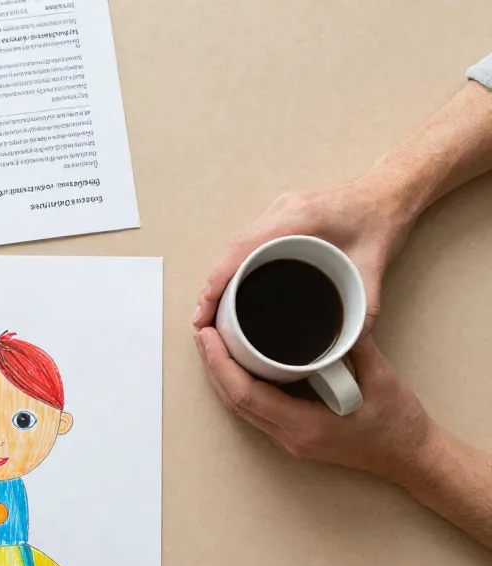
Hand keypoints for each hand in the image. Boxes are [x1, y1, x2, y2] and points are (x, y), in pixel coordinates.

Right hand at [192, 175, 418, 332]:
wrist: (392, 191)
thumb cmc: (383, 219)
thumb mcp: (375, 267)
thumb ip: (365, 308)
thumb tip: (348, 345)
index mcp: (297, 219)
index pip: (240, 251)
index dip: (214, 283)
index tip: (203, 314)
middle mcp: (281, 212)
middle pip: (230, 250)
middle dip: (210, 287)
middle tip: (203, 322)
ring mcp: (277, 212)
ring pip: (234, 246)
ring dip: (219, 277)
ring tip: (211, 311)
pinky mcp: (279, 217)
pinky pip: (246, 242)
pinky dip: (233, 266)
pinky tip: (231, 289)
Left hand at [194, 327, 436, 483]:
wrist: (413, 458)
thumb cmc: (399, 424)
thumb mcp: (381, 378)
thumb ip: (354, 344)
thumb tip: (335, 310)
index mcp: (304, 425)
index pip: (245, 394)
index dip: (220, 364)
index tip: (207, 336)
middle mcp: (289, 437)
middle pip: (233, 401)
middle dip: (212, 366)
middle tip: (201, 331)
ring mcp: (289, 440)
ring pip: (240, 408)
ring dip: (221, 377)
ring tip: (211, 344)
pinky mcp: (293, 437)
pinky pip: (255, 411)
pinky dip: (239, 387)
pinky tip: (236, 365)